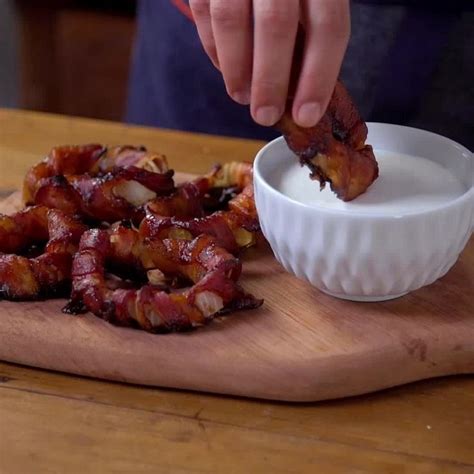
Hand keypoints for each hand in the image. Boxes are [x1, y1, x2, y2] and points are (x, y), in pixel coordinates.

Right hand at [190, 0, 349, 127]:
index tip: (306, 116)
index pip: (328, 26)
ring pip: (231, 19)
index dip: (318, 77)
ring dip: (236, 69)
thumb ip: (313, 33)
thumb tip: (303, 94)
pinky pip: (204, 13)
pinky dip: (213, 48)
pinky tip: (226, 68)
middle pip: (276, 24)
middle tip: (265, 116)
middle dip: (270, 81)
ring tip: (242, 96)